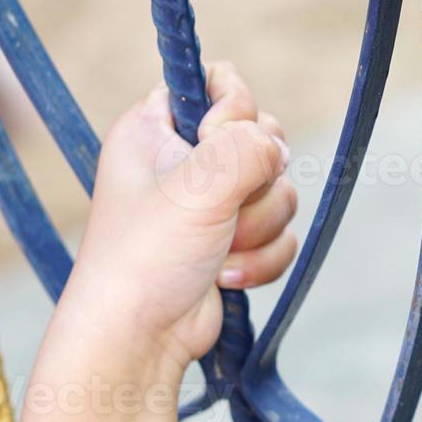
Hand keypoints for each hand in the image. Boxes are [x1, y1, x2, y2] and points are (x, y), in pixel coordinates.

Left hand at [61, 61, 298, 379]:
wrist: (139, 340)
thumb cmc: (146, 259)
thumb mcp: (197, 187)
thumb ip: (246, 146)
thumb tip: (274, 148)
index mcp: (156, 128)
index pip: (218, 82)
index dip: (232, 111)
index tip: (213, 141)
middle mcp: (185, 159)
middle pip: (263, 138)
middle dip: (257, 183)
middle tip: (222, 207)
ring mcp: (212, 203)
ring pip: (280, 190)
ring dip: (259, 229)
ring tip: (218, 253)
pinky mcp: (235, 240)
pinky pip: (283, 232)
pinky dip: (264, 258)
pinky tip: (226, 277)